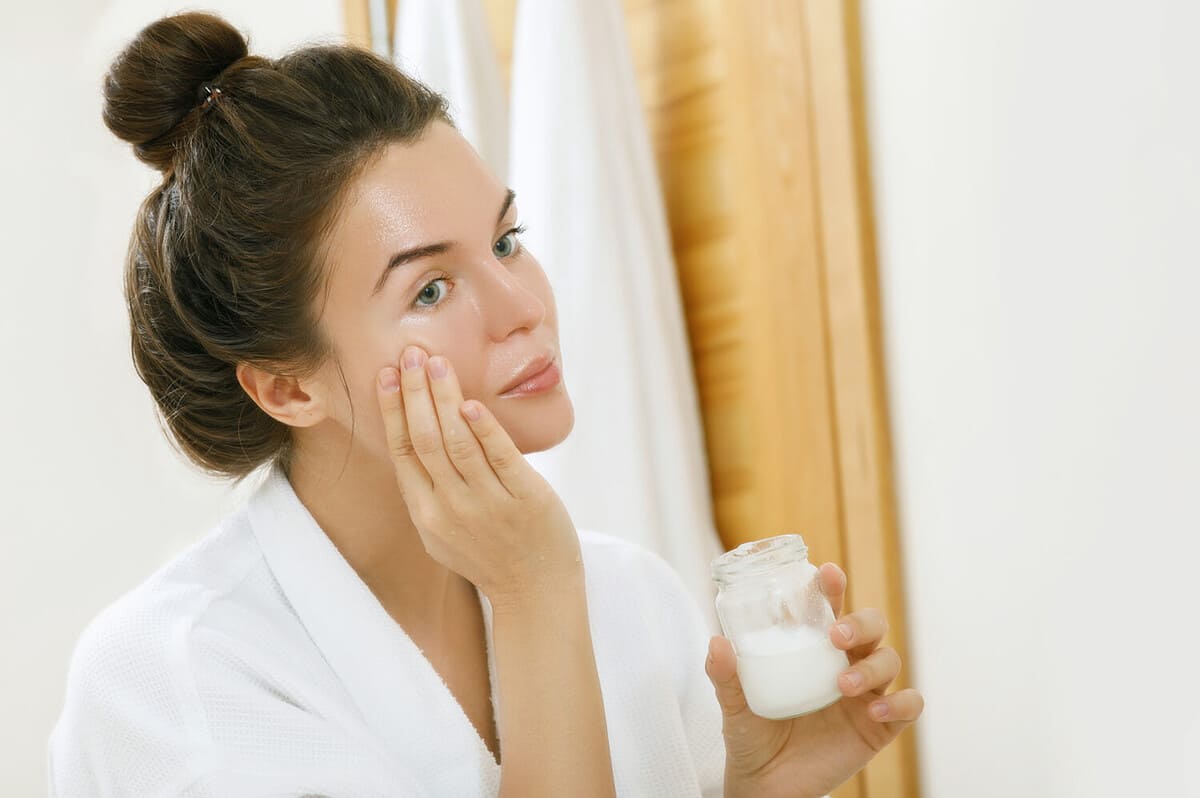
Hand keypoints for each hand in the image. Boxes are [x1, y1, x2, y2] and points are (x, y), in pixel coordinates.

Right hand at [375, 345, 582, 607]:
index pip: (402, 452)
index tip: (385, 375)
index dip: (391, 411)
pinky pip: (499, 457)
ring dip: (445, 398)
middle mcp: (451, 509)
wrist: (536, 593)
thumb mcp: (443, 533)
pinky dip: (484, 429)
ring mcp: (488, 504)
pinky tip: (471, 404)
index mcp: (426, 515)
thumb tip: (414, 440)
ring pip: (457, 442)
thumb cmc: (491, 556)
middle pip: (424, 440)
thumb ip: (428, 492)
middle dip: (414, 392)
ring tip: (437, 363)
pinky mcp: (524, 499)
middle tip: (409, 353)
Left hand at [704, 563, 923, 797]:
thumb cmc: (752, 734)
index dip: (833, 588)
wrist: (766, 785)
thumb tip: (717, 643)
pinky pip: (908, 706)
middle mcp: (844, 663)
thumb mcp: (733, 705)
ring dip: (872, 666)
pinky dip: (900, 703)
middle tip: (836, 636)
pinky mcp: (879, 727)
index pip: (830, 609)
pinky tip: (874, 711)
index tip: (827, 574)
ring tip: (843, 685)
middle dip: (861, 622)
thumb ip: (725, 675)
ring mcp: (865, 694)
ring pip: (889, 661)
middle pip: (872, 626)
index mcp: (813, 649)